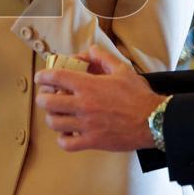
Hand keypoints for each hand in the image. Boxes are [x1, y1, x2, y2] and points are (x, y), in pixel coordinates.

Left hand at [33, 44, 166, 151]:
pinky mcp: (92, 141)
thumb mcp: (123, 70)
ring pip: (54, 123)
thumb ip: (103, 58)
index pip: (57, 77)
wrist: (153, 120)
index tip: (40, 77)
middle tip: (46, 97)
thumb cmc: (139, 96)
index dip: (43, 76)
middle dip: (42, 98)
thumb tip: (90, 50)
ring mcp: (87, 125)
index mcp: (89, 86)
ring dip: (51, 118)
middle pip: (48, 102)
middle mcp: (84, 105)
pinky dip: (62, 139)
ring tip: (55, 115)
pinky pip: (67, 144)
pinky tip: (67, 133)